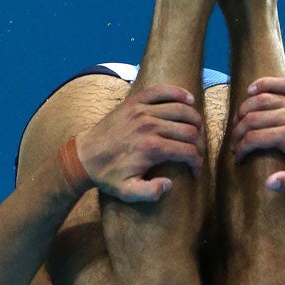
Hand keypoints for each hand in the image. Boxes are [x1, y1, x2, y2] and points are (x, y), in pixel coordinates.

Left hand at [75, 85, 204, 202]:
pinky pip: (162, 91)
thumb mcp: (127, 192)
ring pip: (182, 109)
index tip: (195, 168)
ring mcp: (142, 110)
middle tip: (198, 152)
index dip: (198, 162)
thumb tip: (170, 184)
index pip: (188, 151)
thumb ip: (150, 193)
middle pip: (190, 130)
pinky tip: (189, 100)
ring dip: (195, 120)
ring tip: (197, 131)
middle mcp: (149, 126)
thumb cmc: (107, 176)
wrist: (84, 157)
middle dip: (200, 143)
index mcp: (151, 149)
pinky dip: (179, 93)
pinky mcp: (135, 101)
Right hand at [232, 76, 284, 195]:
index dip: (240, 148)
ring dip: (244, 110)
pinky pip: (281, 84)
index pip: (254, 138)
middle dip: (238, 131)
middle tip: (234, 141)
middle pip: (253, 118)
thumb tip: (269, 183)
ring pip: (261, 99)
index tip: (237, 156)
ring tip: (238, 123)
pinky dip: (263, 84)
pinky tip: (250, 91)